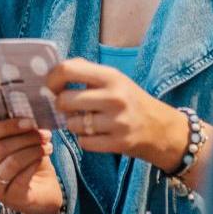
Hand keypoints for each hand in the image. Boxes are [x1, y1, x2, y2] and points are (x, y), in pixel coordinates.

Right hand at [0, 118, 63, 213]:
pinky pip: (24, 175)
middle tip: (44, 133)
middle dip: (26, 138)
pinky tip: (44, 156)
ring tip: (47, 145)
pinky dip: (36, 162)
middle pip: (0, 148)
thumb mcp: (14, 143)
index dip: (6, 126)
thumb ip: (12, 130)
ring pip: (12, 161)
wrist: (39, 192)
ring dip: (33, 149)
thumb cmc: (23, 162)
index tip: (29, 121)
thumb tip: (24, 112)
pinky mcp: (8, 198)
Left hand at [46, 58, 187, 169]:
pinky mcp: (118, 143)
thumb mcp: (114, 78)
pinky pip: (84, 142)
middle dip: (60, 106)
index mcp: (110, 76)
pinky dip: (85, 140)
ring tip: (87, 121)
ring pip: (72, 124)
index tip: (51, 87)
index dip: (52, 79)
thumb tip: (52, 71)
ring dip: (74, 124)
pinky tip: (96, 134)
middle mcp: (114, 97)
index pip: (68, 70)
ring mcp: (117, 121)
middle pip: (64, 100)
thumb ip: (85, 71)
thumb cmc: (130, 100)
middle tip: (67, 107)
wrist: (161, 128)